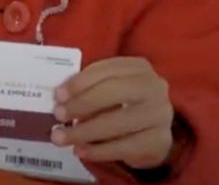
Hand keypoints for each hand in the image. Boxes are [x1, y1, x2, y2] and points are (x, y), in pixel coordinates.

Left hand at [51, 57, 173, 169]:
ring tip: (61, 137)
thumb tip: (60, 100)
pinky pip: (126, 146)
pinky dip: (99, 150)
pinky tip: (81, 151)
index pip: (106, 70)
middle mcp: (154, 87)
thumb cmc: (121, 105)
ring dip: (85, 131)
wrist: (151, 134)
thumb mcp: (107, 90)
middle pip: (115, 91)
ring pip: (119, 122)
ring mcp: (161, 114)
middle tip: (58, 115)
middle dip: (82, 103)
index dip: (80, 82)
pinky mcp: (160, 140)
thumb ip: (88, 89)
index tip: (58, 95)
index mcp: (138, 68)